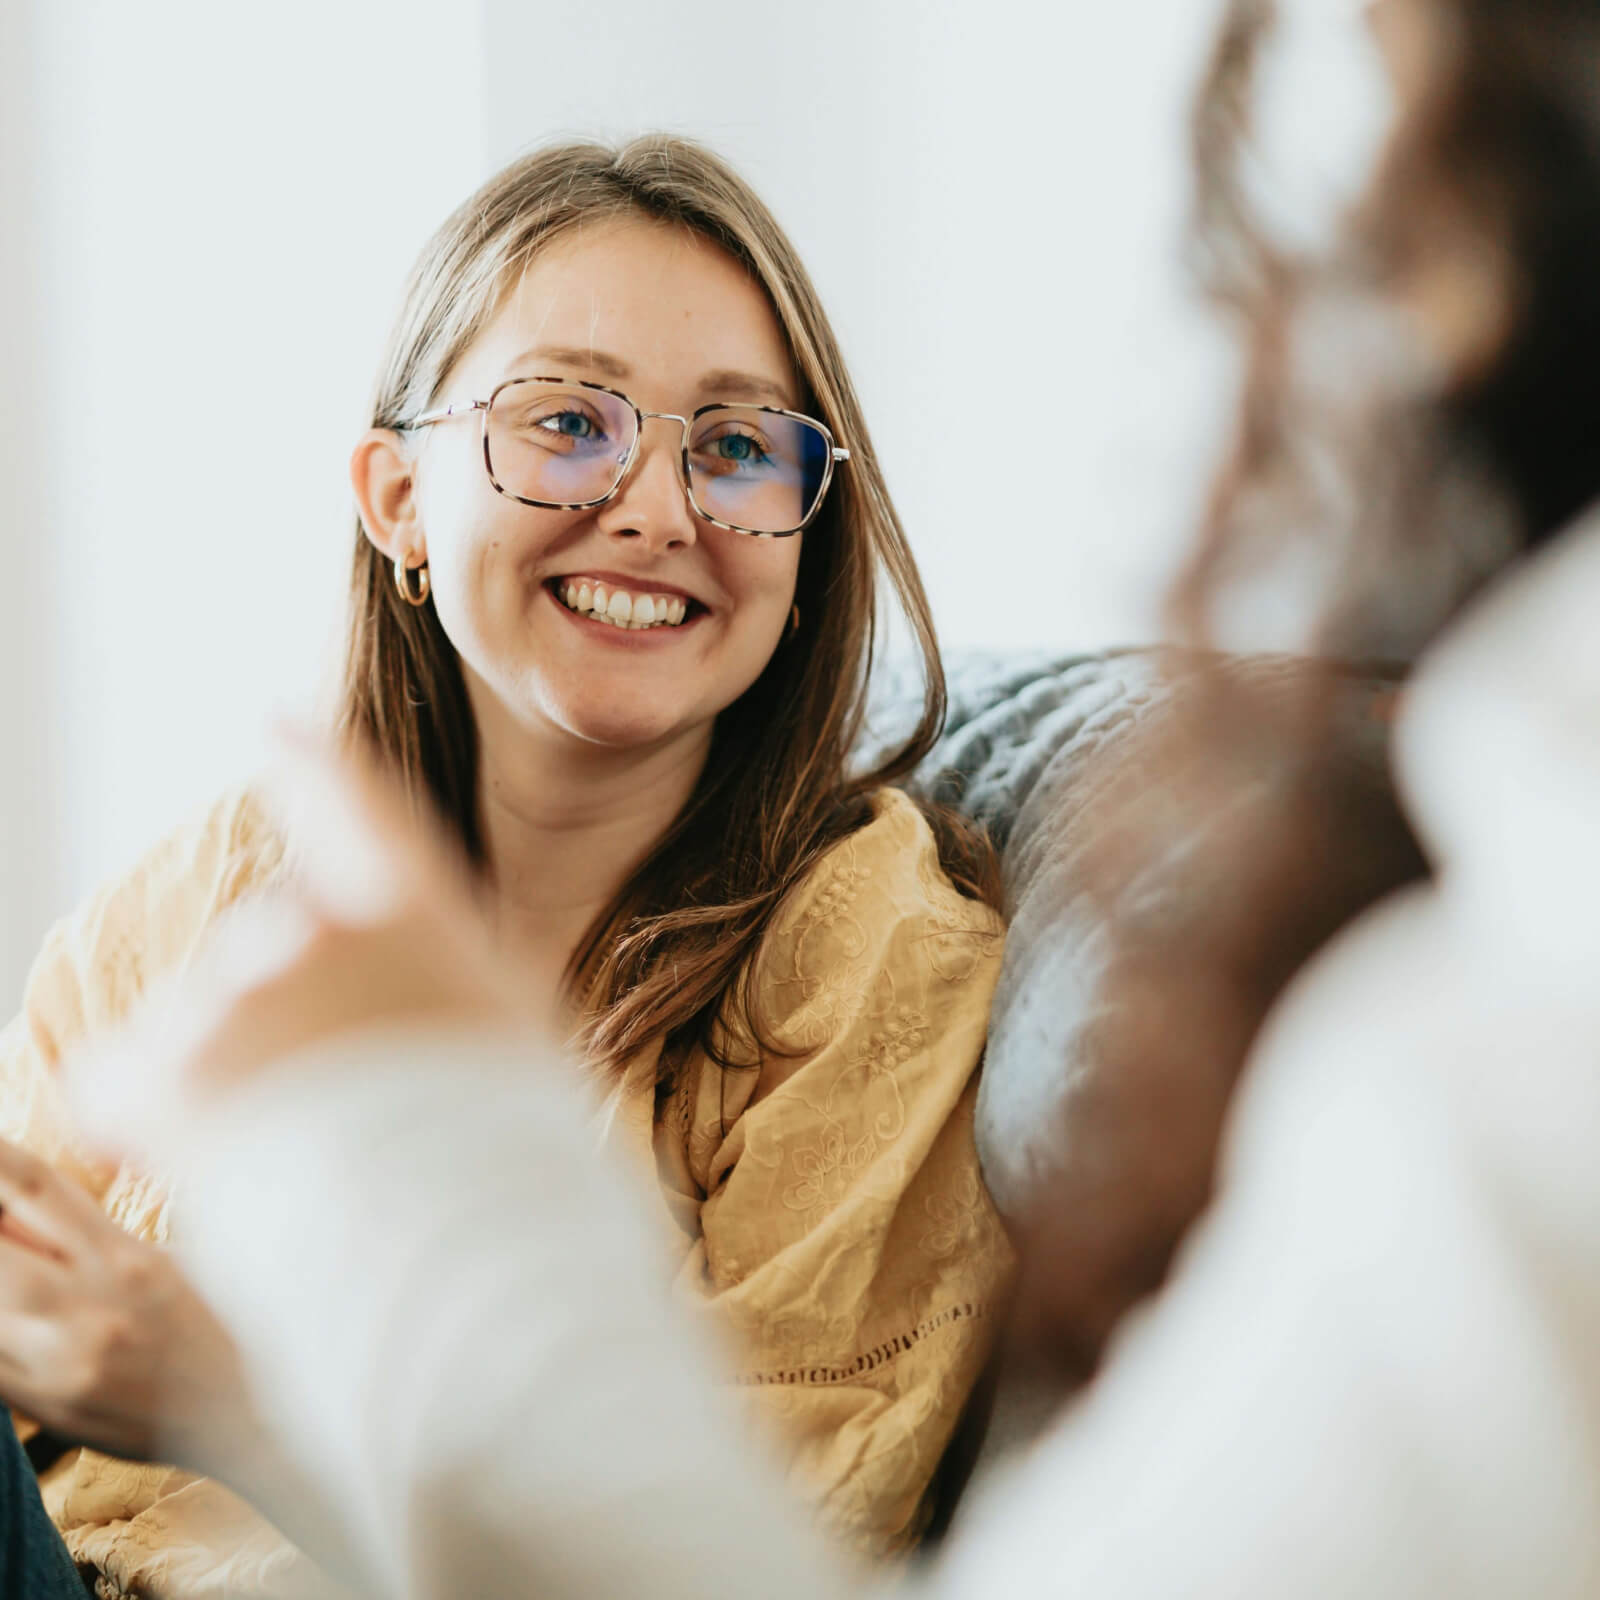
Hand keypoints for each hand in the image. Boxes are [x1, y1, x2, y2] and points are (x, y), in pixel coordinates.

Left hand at [0, 1137, 254, 1463]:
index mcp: (127, 1259)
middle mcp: (88, 1307)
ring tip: (10, 1263)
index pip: (37, 1187)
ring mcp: (60, 1363)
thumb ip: (96, 1235)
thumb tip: (21, 1205)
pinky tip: (7, 1310)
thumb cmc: (218, 1324)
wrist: (246, 1415)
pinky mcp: (45, 1406)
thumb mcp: (170, 1260)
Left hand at [71, 729, 552, 1164]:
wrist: (455, 1240)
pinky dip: (147, 1115)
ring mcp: (231, 994)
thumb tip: (384, 971)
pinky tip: (204, 1159)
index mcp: (411, 909)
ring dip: (236, 1077)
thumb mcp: (507, 1031)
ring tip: (303, 1158)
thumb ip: (435, 975)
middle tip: (351, 1108)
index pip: (352, 802)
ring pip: (205, 1021)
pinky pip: (121, 1078)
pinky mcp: (160, 1070)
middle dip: (292, 1014)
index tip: (275, 724)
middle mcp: (313, 927)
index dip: (310, 761)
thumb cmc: (502, 1147)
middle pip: (275, 950)